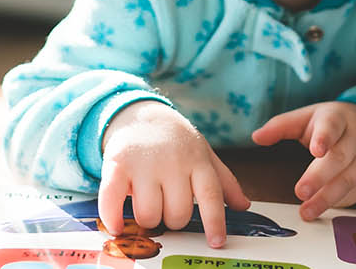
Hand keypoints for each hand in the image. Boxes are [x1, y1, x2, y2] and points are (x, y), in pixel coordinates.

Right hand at [101, 102, 252, 247]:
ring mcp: (144, 163)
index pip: (211, 195)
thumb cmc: (174, 141)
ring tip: (147, 205)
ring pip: (149, 214)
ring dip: (148, 219)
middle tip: (167, 207)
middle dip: (173, 219)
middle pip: (177, 214)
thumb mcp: (203, 154)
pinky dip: (113, 218)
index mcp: (197, 161)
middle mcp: (172, 162)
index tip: (216, 242)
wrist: (139, 113)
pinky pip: (112, 199)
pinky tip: (117, 226)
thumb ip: (224, 181)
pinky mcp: (117, 164)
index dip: (215, 222)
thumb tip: (243, 205)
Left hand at [251, 102, 355, 220]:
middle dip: (320, 176)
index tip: (317, 150)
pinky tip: (321, 211)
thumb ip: (281, 126)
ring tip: (306, 212)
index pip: (331, 126)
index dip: (324, 138)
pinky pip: (353, 194)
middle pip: (339, 158)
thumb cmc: (333, 125)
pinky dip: (337, 204)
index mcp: (336, 119)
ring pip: (347, 180)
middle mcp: (354, 139)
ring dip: (326, 198)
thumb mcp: (308, 117)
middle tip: (300, 192)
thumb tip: (256, 137)